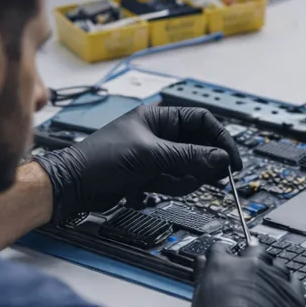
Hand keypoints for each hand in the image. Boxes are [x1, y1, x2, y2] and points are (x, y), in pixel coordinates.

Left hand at [33, 105, 241, 224]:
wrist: (74, 186)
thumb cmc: (100, 160)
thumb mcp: (150, 155)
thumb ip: (188, 156)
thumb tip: (220, 158)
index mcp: (159, 117)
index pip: (201, 121)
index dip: (220, 138)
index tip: (231, 160)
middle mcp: (160, 134)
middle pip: (199, 145)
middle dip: (205, 162)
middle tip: (214, 176)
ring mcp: (156, 155)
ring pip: (190, 166)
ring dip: (187, 177)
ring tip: (171, 182)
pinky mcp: (150, 174)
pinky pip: (176, 179)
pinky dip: (174, 186)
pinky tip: (157, 188)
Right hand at [191, 244, 304, 306]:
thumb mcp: (200, 300)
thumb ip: (203, 275)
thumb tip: (202, 263)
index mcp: (225, 264)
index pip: (222, 247)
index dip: (223, 254)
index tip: (225, 260)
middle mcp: (251, 264)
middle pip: (253, 249)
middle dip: (250, 258)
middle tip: (248, 274)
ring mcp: (274, 276)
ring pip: (275, 263)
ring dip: (270, 272)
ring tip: (264, 289)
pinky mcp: (292, 290)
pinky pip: (292, 279)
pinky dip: (286, 284)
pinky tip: (278, 295)